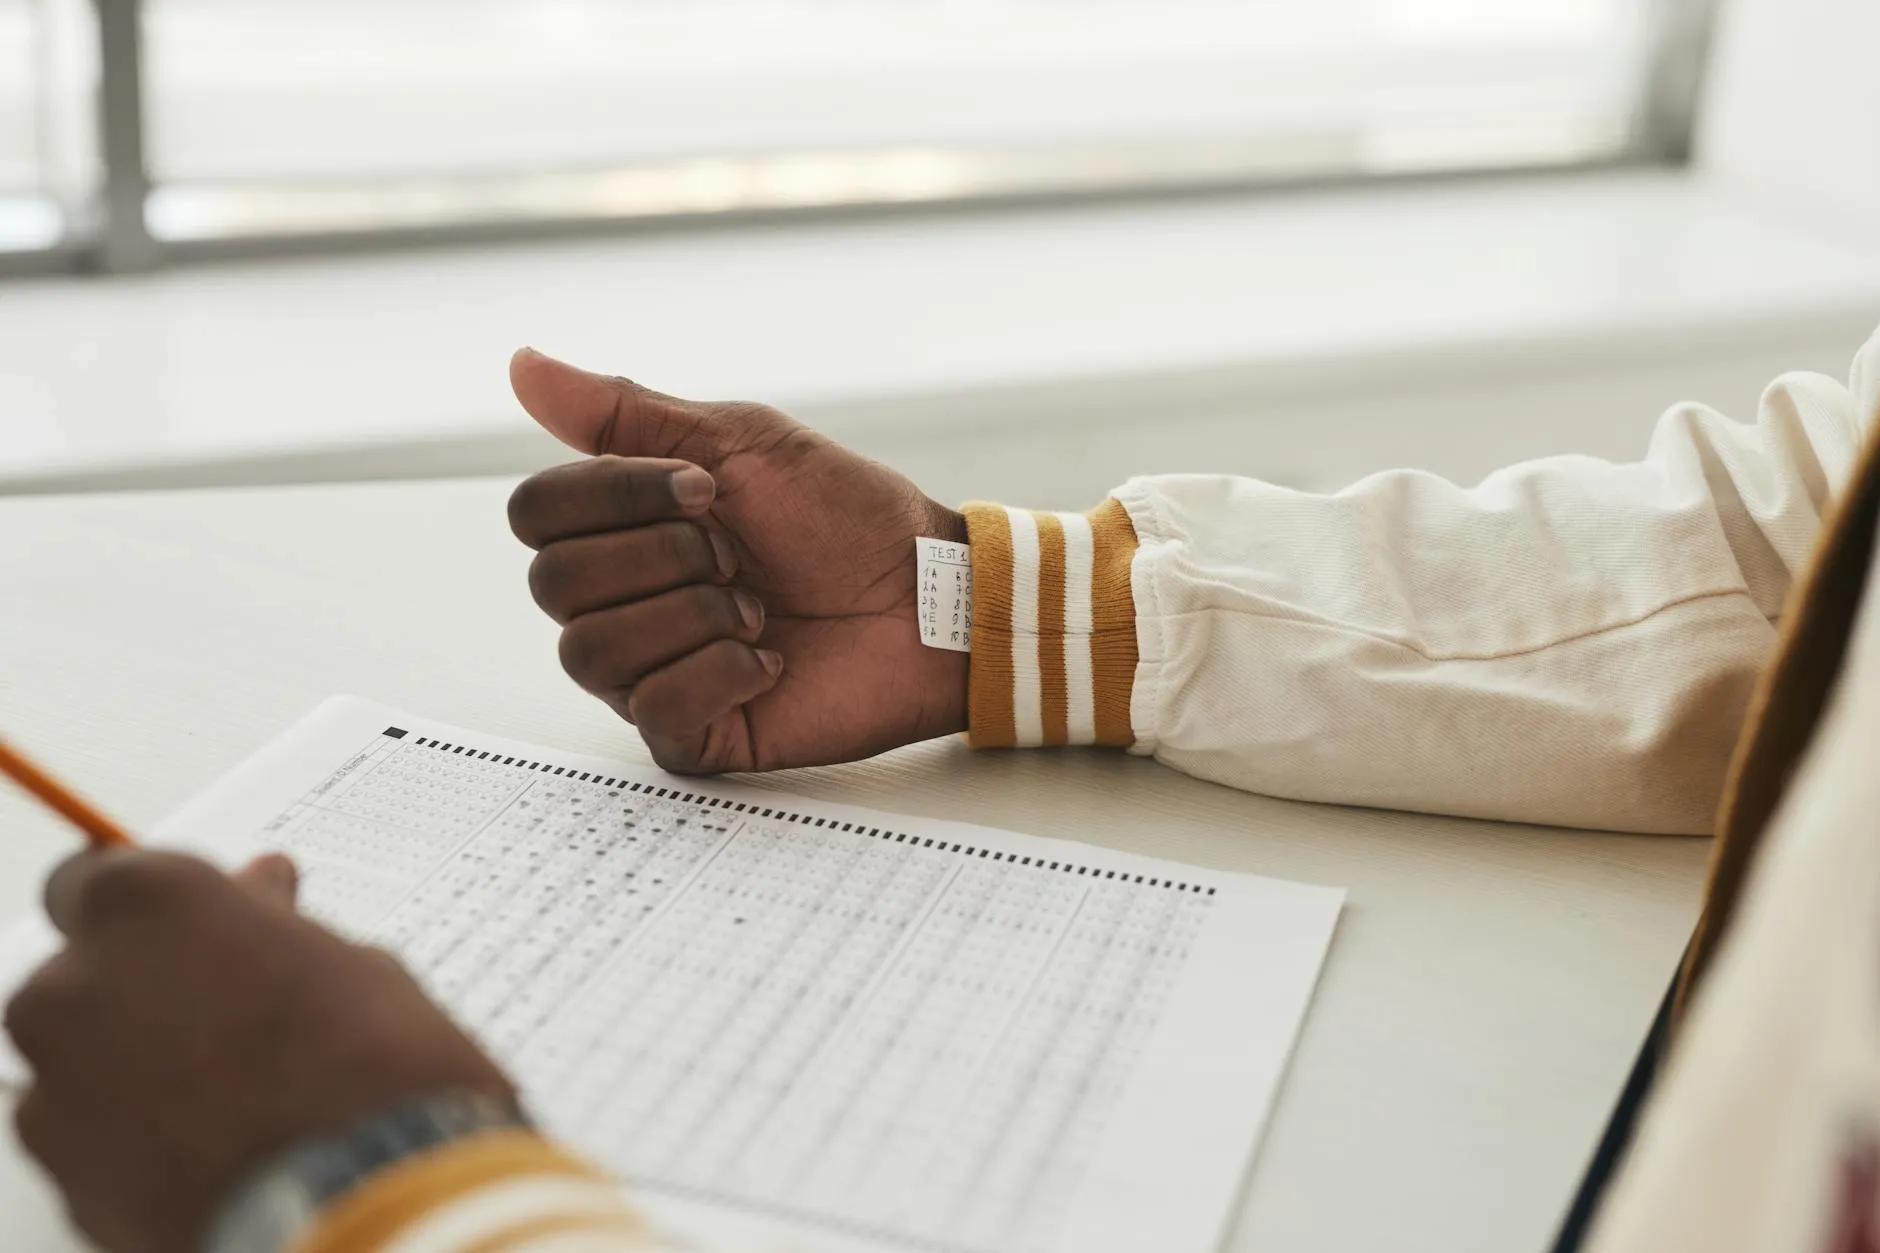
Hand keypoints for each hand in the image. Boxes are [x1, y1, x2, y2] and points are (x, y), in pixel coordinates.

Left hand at [5, 849, 510, 1252]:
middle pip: (86, 969)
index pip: (101, 877)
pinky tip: (213, 1144)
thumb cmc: (371, 1070)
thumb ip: (272, 927)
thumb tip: (259, 901)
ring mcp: (57, 1079)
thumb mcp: (349, 962)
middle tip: (237, 1017)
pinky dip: (132, 1133)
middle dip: (147, 987)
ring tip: (235, 1096)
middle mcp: (79, 981)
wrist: (364, 1198)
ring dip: (138, 1062)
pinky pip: (85, 1130)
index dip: (158, 913)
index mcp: (148, 902)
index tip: (203, 933)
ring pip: (82, 1053)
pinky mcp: (60, 1169)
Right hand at [507, 348, 969, 772]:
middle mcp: (622, 602)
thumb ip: (626, 413)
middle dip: (664, 556)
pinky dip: (720, 673)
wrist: (929, 597)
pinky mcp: (692, 733)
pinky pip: (653, 710)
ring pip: (591, 653)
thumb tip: (521, 364)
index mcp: (623, 528)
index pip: (536, 512)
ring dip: (694, 615)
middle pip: (554, 583)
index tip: (707, 488)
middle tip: (740, 556)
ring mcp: (651, 672)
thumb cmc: (846, 516)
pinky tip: (770, 660)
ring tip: (759, 610)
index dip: (614, 495)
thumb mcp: (740, 442)